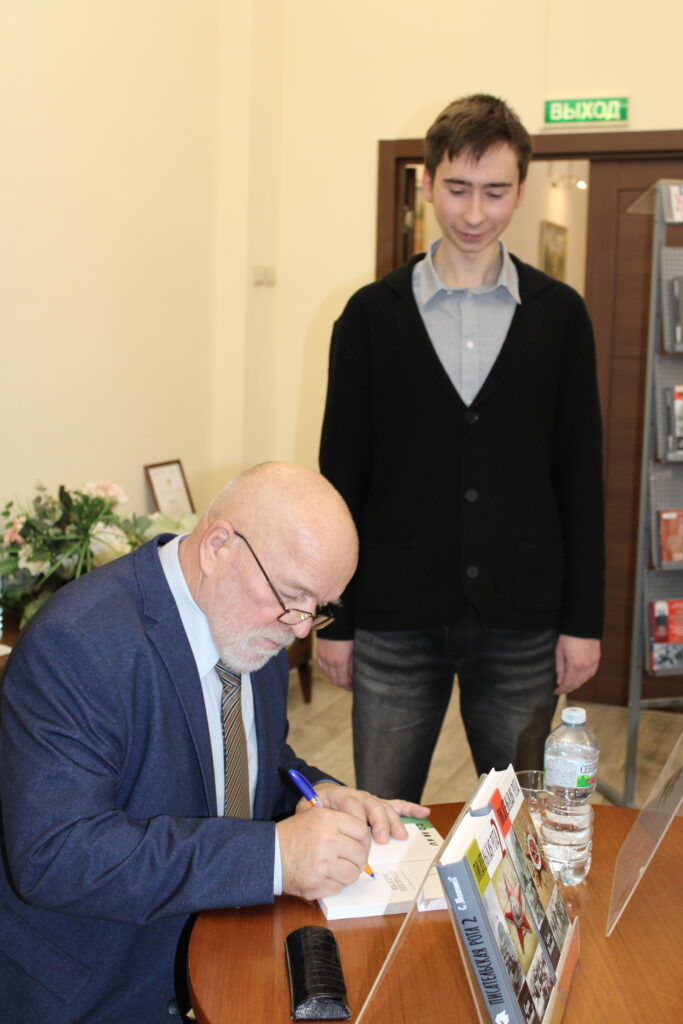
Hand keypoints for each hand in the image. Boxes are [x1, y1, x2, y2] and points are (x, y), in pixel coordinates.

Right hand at [277, 805, 371, 900]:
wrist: (270, 855)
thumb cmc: (293, 835)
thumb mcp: (315, 816)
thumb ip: (341, 822)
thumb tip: (365, 836)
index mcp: (328, 821)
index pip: (361, 831)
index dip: (364, 839)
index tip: (360, 844)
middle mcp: (327, 841)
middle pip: (360, 854)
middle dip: (359, 859)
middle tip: (351, 859)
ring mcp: (322, 865)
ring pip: (353, 874)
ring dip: (348, 873)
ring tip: (338, 868)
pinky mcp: (317, 884)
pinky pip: (339, 887)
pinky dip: (335, 884)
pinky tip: (325, 876)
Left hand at [314, 782, 429, 844]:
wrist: (318, 797)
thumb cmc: (312, 809)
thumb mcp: (307, 812)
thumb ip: (313, 818)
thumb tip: (324, 829)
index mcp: (338, 795)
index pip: (351, 802)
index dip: (357, 816)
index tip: (361, 832)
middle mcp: (357, 795)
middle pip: (372, 804)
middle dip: (379, 821)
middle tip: (382, 839)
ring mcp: (369, 800)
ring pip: (384, 807)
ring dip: (393, 821)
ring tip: (400, 835)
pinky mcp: (377, 806)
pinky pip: (395, 805)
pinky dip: (409, 809)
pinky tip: (423, 812)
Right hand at [316, 638, 353, 689]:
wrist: (335, 620)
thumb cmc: (348, 634)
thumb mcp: (354, 650)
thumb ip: (353, 665)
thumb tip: (353, 677)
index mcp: (340, 662)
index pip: (342, 682)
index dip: (348, 687)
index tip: (353, 687)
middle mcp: (329, 662)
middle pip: (334, 680)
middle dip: (342, 684)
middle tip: (349, 684)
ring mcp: (323, 657)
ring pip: (327, 674)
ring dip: (335, 677)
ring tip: (342, 675)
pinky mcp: (319, 652)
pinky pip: (322, 666)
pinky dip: (328, 670)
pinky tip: (334, 668)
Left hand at [554, 635, 600, 694]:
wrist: (582, 625)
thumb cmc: (569, 637)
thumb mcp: (559, 652)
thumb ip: (559, 668)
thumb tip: (559, 681)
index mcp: (575, 665)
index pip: (568, 684)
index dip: (562, 690)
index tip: (556, 691)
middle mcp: (586, 667)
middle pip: (577, 684)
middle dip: (568, 688)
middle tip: (561, 689)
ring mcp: (593, 663)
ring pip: (585, 680)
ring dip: (577, 684)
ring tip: (568, 683)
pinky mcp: (597, 659)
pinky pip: (591, 673)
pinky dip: (585, 677)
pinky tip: (579, 677)